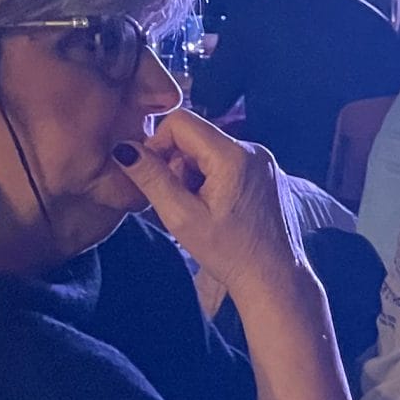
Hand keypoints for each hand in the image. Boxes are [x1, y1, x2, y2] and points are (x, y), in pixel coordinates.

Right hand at [116, 107, 304, 300]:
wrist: (275, 279)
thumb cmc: (231, 253)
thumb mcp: (182, 217)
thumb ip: (151, 178)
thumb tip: (124, 148)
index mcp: (234, 155)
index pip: (180, 121)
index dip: (158, 143)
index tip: (156, 177)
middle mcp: (254, 150)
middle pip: (196, 136)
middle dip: (178, 164)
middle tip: (181, 201)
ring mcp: (264, 162)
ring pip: (210, 151)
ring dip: (194, 175)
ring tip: (201, 210)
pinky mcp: (268, 175)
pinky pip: (229, 163)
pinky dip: (214, 180)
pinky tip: (218, 211)